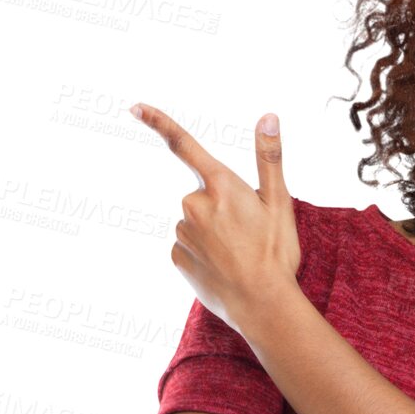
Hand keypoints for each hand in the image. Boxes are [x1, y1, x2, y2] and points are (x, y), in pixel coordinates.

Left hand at [130, 102, 299, 333]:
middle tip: (247, 232)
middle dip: (219, 206)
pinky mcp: (177, 257)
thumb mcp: (279, 202)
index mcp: (220, 186)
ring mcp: (183, 233)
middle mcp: (193, 205)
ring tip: (238, 254)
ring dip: (213, 232)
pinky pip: (189, 246)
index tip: (135, 106)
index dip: (158, 122)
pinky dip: (204, 253)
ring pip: (195, 222)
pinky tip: (223, 268)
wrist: (262, 306)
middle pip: (201, 195)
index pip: (184, 145)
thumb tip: (268, 116)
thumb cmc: (275, 254)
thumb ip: (269, 157)